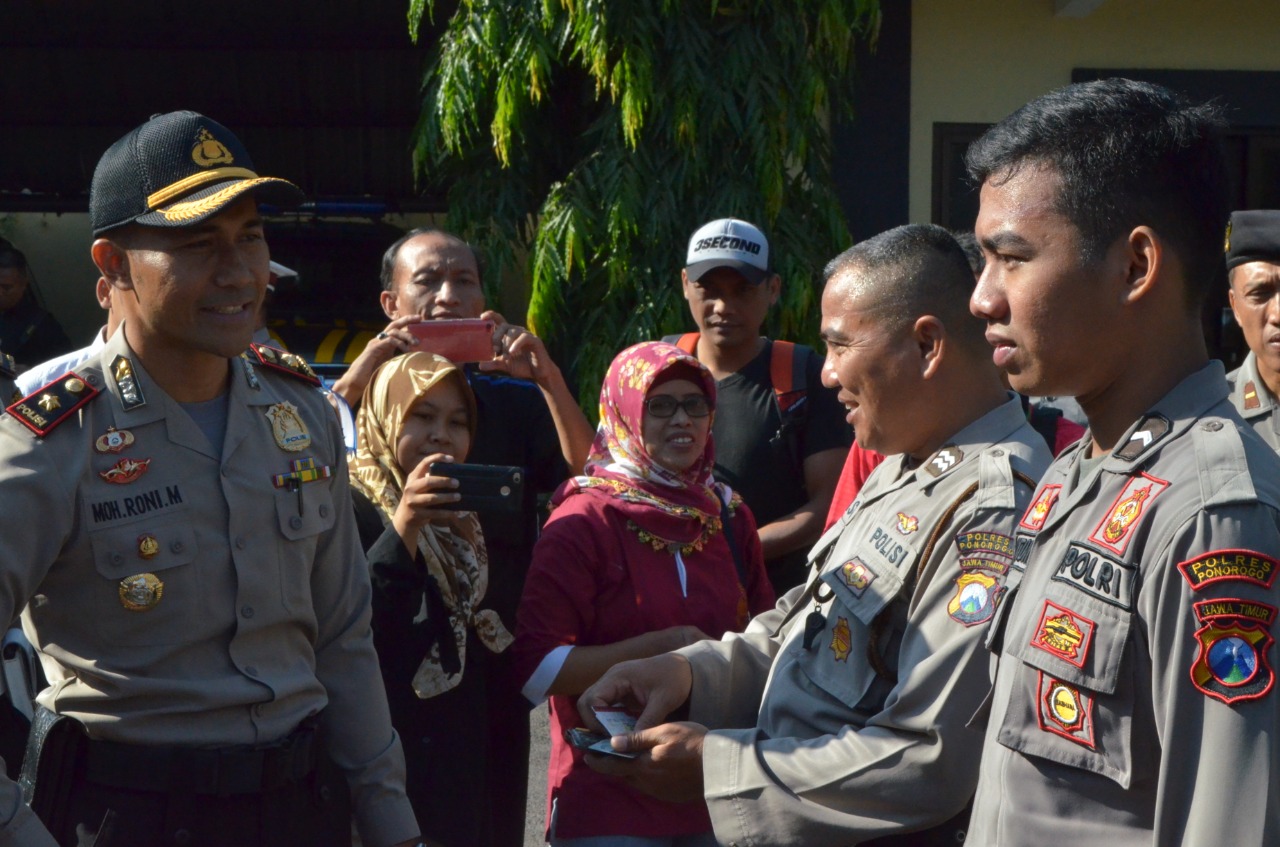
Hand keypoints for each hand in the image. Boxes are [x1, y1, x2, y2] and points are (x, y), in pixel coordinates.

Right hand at [331, 315, 423, 405]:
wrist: (356, 383)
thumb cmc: (373, 377)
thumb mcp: (390, 366)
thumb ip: (400, 360)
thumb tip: (416, 361)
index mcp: (385, 344)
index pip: (397, 329)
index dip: (407, 323)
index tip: (420, 321)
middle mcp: (380, 341)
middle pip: (394, 324)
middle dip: (407, 319)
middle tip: (420, 318)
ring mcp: (375, 343)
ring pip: (393, 331)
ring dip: (406, 335)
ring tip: (416, 343)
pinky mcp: (373, 348)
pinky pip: (388, 340)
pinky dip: (399, 343)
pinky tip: (406, 349)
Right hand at [392, 452, 460, 536]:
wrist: (404, 518)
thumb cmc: (418, 498)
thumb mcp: (419, 486)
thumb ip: (431, 479)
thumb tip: (454, 473)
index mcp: (413, 477)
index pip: (424, 463)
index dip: (437, 458)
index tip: (451, 459)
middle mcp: (411, 488)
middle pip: (429, 481)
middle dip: (444, 481)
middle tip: (457, 483)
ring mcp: (413, 501)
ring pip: (432, 498)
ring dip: (447, 497)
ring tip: (458, 496)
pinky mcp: (418, 514)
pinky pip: (435, 513)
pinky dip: (446, 513)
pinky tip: (455, 513)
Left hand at [477, 309, 556, 384]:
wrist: (538, 375)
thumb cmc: (522, 367)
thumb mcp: (505, 365)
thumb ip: (494, 364)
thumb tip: (480, 365)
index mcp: (508, 335)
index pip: (499, 320)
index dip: (491, 315)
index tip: (482, 317)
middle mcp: (517, 332)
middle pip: (503, 326)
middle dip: (496, 336)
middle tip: (495, 348)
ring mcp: (526, 335)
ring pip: (513, 331)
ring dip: (507, 343)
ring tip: (506, 355)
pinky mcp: (535, 340)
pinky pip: (524, 337)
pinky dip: (516, 344)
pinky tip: (512, 352)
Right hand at [578, 652, 694, 732]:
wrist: (684, 666)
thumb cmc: (675, 678)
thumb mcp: (664, 700)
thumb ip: (648, 720)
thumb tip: (632, 744)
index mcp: (618, 676)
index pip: (592, 699)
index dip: (595, 720)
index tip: (611, 736)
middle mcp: (611, 679)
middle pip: (587, 703)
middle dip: (594, 724)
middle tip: (610, 740)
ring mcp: (614, 685)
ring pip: (594, 706)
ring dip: (601, 724)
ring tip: (617, 739)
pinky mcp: (620, 692)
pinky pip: (606, 708)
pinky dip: (610, 721)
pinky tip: (623, 733)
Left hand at [583, 721, 707, 803]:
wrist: (720, 766)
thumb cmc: (693, 742)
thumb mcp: (664, 731)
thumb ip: (637, 738)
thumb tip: (611, 743)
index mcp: (642, 766)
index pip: (611, 765)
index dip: (596, 760)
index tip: (586, 754)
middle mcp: (647, 782)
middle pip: (621, 774)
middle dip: (611, 765)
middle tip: (603, 754)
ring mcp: (659, 791)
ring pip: (635, 781)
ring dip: (627, 771)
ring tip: (625, 759)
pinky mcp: (669, 795)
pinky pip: (649, 786)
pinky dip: (642, 776)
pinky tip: (648, 767)